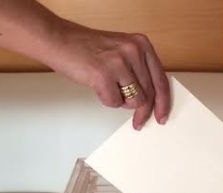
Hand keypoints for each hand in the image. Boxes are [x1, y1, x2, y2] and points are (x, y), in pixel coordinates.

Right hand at [49, 22, 170, 129]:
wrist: (59, 39)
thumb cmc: (87, 48)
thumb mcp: (122, 52)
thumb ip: (140, 70)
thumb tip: (153, 98)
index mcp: (142, 44)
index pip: (161, 80)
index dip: (163, 103)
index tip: (162, 117)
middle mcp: (133, 51)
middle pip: (149, 95)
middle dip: (142, 112)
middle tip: (137, 122)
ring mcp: (119, 62)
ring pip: (135, 101)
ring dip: (122, 102)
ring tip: (109, 88)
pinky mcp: (103, 74)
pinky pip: (115, 103)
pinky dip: (106, 100)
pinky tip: (98, 86)